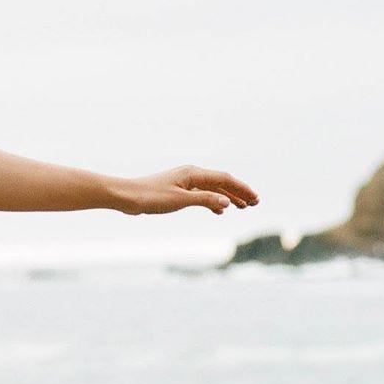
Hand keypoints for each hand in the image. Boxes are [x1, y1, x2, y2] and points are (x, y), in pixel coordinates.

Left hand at [117, 166, 258, 215]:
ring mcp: (184, 182)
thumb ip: (204, 200)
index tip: (255, 199)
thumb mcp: (180, 200)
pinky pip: (201, 194)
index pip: (225, 179)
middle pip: (221, 182)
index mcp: (194, 173)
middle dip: (238, 192)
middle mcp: (191, 174)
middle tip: (254, 203)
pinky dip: (212, 200)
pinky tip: (218, 210)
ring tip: (241, 207)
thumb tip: (226, 202)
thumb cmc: (151, 197)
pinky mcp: (177, 190)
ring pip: (212, 188)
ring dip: (227, 197)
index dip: (242, 189)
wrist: (127, 196)